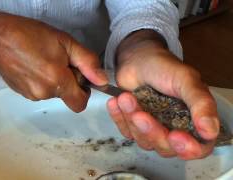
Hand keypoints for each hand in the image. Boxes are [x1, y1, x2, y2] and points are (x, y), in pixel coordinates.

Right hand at [0, 11, 107, 111]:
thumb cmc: (28, 35)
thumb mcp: (64, 42)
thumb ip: (87, 62)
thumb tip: (102, 81)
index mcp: (57, 80)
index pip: (80, 103)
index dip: (85, 92)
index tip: (80, 77)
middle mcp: (44, 93)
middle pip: (67, 95)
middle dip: (69, 80)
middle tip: (58, 59)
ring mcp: (31, 95)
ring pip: (53, 92)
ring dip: (54, 80)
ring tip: (43, 59)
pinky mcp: (22, 94)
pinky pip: (41, 91)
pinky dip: (42, 81)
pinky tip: (33, 65)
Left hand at [106, 30, 218, 159]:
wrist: (137, 59)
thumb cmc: (163, 67)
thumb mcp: (185, 80)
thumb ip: (200, 103)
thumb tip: (209, 131)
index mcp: (194, 120)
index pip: (198, 147)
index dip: (188, 148)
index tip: (175, 135)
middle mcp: (175, 129)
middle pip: (166, 148)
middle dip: (152, 131)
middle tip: (140, 114)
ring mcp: (153, 129)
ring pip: (144, 142)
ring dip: (132, 121)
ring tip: (126, 98)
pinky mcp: (134, 126)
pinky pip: (126, 132)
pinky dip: (119, 118)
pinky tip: (116, 103)